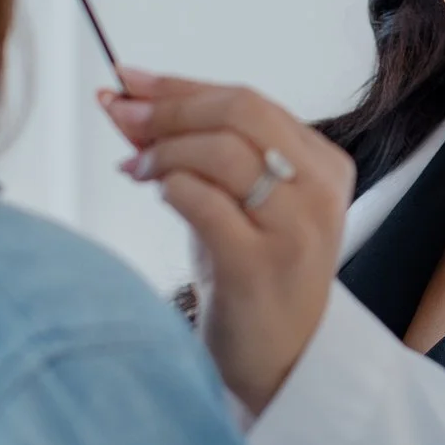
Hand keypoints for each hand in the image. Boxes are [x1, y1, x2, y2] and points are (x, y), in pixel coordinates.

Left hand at [99, 69, 355, 414]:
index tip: (128, 79)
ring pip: (221, 150)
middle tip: (120, 113)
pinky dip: (169, 186)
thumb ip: (195, 154)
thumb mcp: (234, 206)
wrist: (280, 365)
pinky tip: (154, 192)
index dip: (181, 85)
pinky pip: (202, 200)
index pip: (249, 99)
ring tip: (135, 166)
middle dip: (169, 107)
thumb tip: (128, 103)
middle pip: (240, 110)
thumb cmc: (252, 282)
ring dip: (163, 149)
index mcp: (324, 166)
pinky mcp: (261, 266)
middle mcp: (319, 192)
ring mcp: (296, 229)